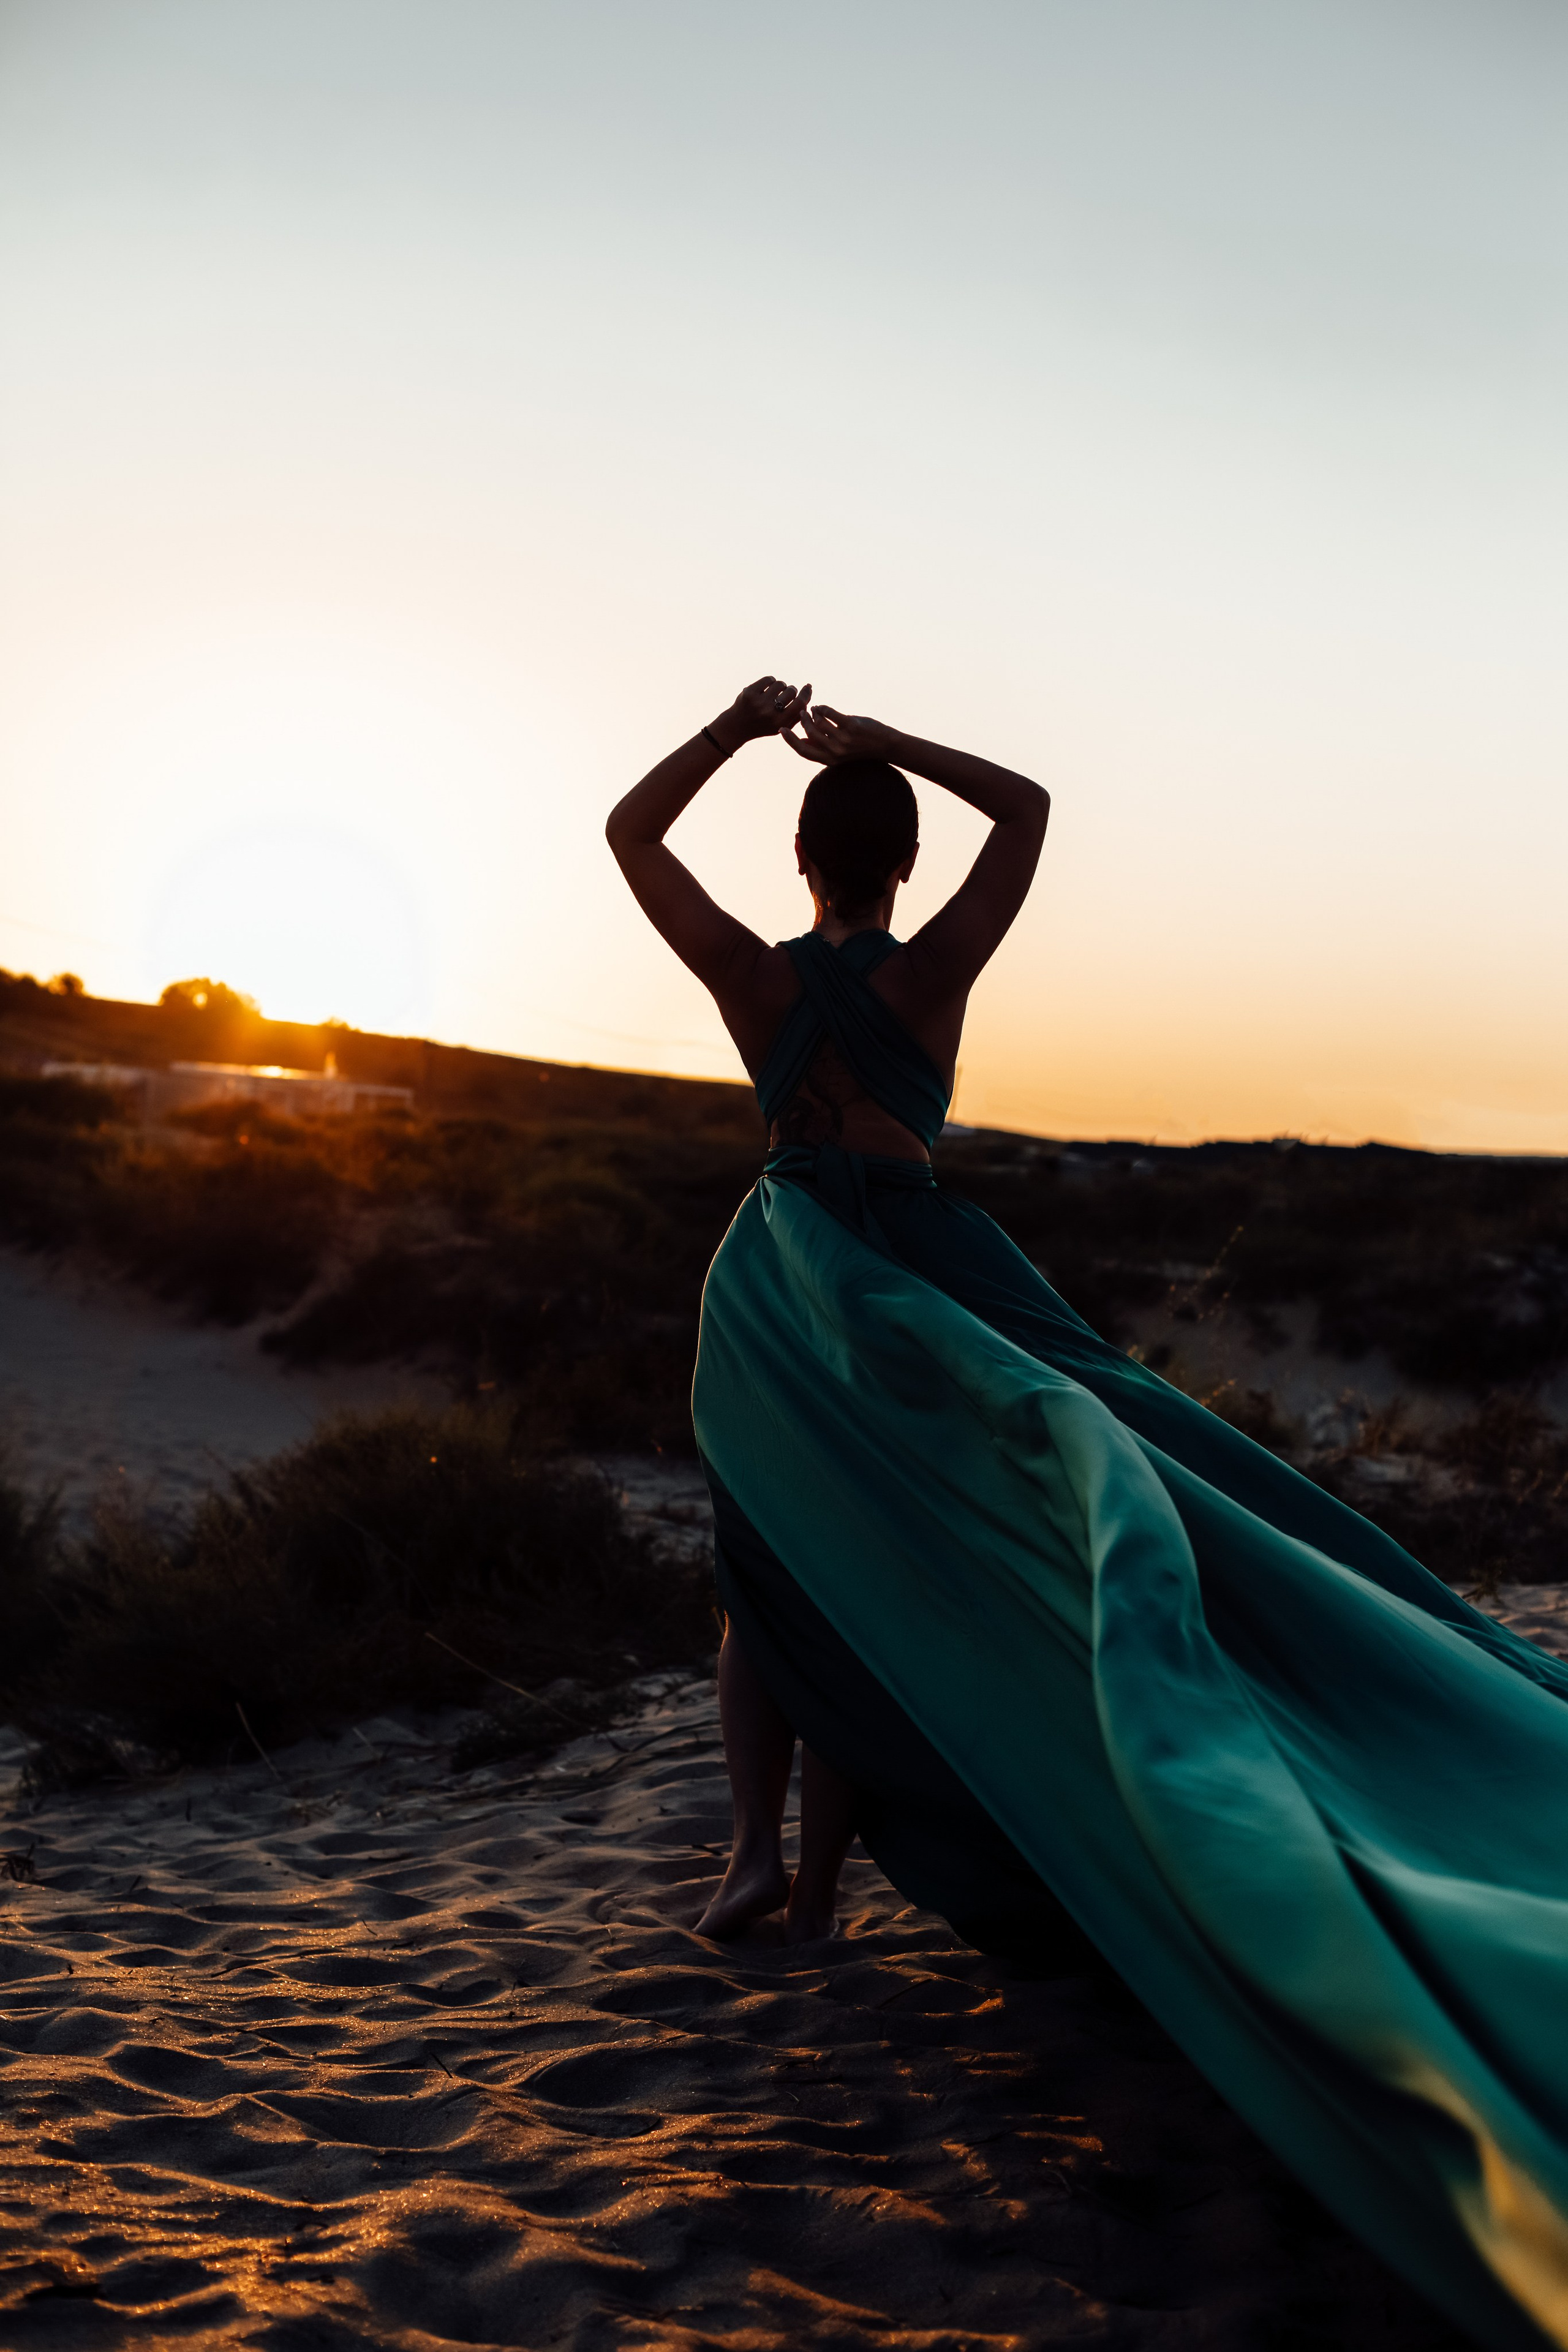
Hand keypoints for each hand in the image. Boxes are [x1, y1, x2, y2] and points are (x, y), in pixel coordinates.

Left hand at [710, 675, 811, 751]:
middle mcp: (769, 713)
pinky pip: (769, 679)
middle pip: (791, 691)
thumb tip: (808, 694)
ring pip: (780, 684)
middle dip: (790, 690)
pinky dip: (770, 682)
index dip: (806, 693)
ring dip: (780, 686)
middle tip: (785, 694)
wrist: (738, 726)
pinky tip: (766, 689)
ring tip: (774, 693)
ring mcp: (759, 702)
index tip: (808, 687)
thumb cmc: (764, 725)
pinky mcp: (750, 692)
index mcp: (779, 723)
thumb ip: (796, 714)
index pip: (799, 703)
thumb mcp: (782, 726)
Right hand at [781, 702, 898, 765]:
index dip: (790, 741)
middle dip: (802, 721)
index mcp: (829, 760)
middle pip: (809, 734)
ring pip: (819, 722)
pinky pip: (830, 713)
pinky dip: (823, 708)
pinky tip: (821, 707)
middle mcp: (835, 752)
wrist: (884, 745)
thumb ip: (821, 747)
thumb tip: (802, 739)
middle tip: (801, 713)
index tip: (781, 729)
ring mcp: (843, 739)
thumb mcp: (838, 752)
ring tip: (812, 709)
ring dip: (813, 713)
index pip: (803, 751)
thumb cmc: (859, 748)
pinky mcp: (851, 726)